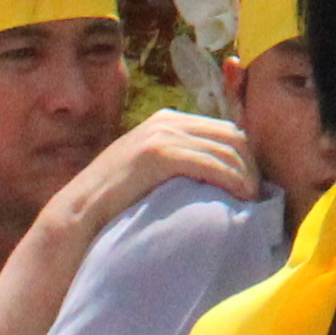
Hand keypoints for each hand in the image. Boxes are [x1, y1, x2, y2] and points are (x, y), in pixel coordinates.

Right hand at [51, 105, 260, 237]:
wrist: (77, 215)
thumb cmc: (117, 203)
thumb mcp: (153, 173)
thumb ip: (181, 164)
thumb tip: (221, 177)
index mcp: (168, 120)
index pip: (226, 128)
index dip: (247, 156)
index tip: (255, 185)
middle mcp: (167, 120)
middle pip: (233, 134)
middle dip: (252, 164)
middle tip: (258, 195)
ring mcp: (161, 134)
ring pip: (226, 148)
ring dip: (246, 175)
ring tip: (251, 200)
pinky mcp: (156, 154)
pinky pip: (209, 162)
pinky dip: (230, 179)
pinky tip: (238, 197)